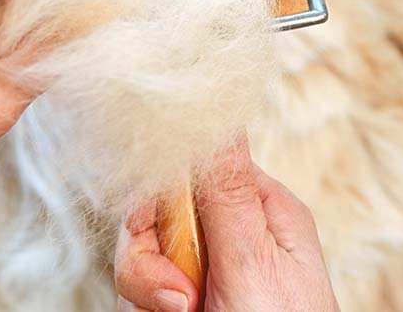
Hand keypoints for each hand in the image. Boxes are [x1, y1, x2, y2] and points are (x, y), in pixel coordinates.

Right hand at [115, 137, 338, 311]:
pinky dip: (149, 309)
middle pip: (156, 212)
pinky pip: (142, 294)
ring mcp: (207, 272)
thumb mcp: (256, 262)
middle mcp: (233, 234)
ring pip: (140, 258)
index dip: (161, 186)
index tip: (150, 217)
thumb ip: (227, 193)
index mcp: (263, 209)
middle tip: (178, 297)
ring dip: (148, 292)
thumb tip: (218, 111)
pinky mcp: (184, 305)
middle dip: (149, 256)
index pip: (194, 164)